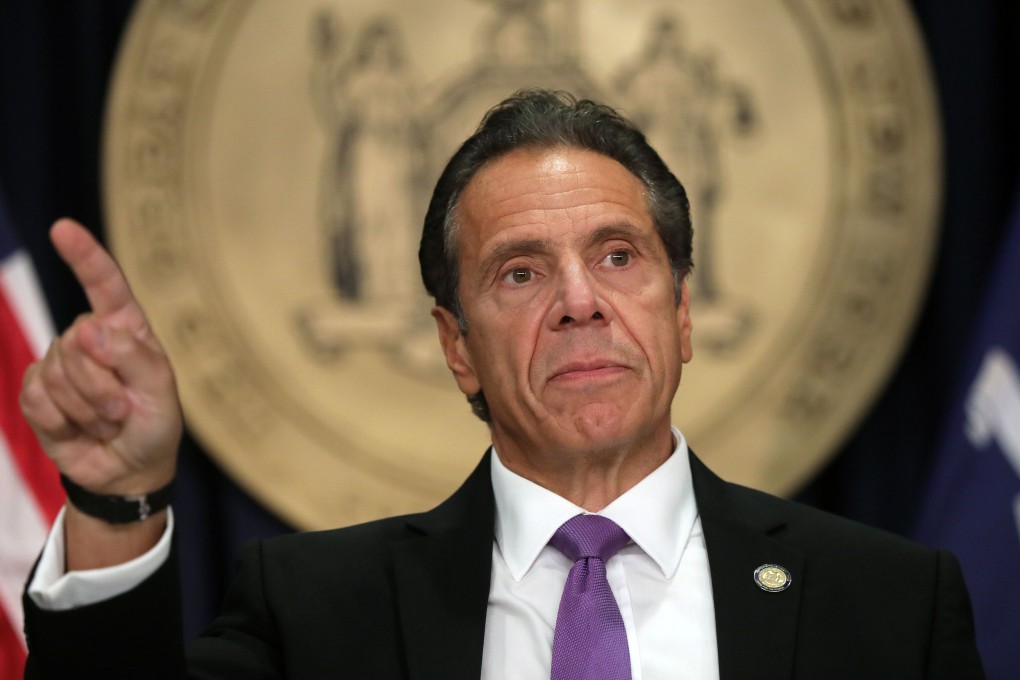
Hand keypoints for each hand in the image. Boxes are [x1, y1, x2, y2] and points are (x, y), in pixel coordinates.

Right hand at [20, 218, 181, 496]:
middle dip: (102, 385)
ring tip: (108, 421)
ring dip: (87, 408)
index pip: (105, 286)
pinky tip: (78, 429)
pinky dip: (62, 420)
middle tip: (124, 410)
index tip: (63, 228)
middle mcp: (91, 339)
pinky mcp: (38, 392)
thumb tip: (89, 328)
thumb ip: (132, 357)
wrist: (128, 471)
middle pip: (78, 342)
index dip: (84, 256)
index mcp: (126, 330)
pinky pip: (37, 398)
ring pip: (58, 373)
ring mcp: (61, 364)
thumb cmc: (153, 425)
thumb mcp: (160, 392)